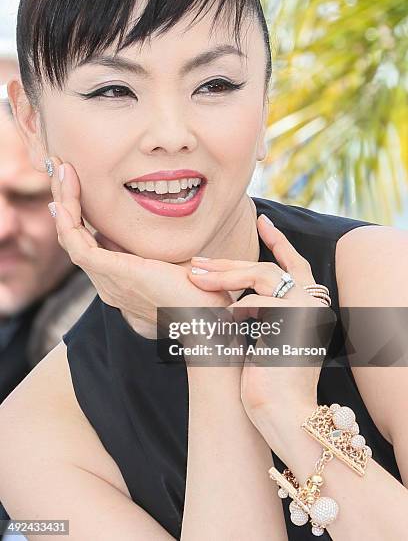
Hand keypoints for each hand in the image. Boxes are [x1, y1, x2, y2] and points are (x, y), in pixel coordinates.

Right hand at [47, 157, 232, 336]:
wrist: (208, 319)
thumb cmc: (201, 294)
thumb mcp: (177, 264)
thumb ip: (161, 249)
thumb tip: (162, 224)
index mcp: (121, 278)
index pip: (89, 242)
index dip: (81, 213)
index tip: (80, 182)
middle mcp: (107, 280)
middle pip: (74, 237)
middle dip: (66, 201)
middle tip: (62, 169)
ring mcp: (105, 279)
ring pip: (70, 237)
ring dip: (64, 202)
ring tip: (62, 170)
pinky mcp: (109, 273)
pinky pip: (76, 242)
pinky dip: (69, 216)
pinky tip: (68, 192)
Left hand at [188, 215, 336, 453]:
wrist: (284, 412)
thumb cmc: (271, 382)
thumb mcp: (266, 339)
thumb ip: (262, 313)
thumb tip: (230, 295)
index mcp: (309, 305)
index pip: (295, 264)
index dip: (279, 241)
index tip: (264, 220)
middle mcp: (314, 302)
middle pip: (270, 268)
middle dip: (230, 263)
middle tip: (198, 261)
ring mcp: (307, 308)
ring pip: (262, 274)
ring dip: (225, 275)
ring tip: (195, 277)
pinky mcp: (294, 318)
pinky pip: (257, 300)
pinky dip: (236, 306)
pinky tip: (223, 317)